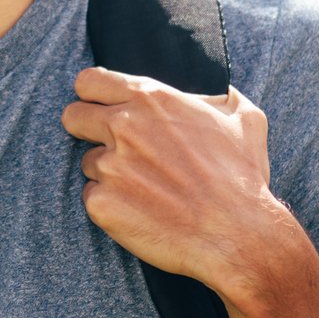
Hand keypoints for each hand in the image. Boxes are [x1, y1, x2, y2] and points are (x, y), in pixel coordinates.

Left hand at [62, 67, 295, 292]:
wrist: (238, 235)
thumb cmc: (242, 178)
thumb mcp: (246, 119)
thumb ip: (221, 95)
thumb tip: (216, 87)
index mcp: (150, 99)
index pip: (89, 82)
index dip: (94, 96)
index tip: (101, 108)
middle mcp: (123, 127)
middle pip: (72, 116)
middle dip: (86, 129)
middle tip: (111, 147)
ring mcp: (109, 166)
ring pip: (88, 162)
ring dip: (108, 173)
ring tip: (144, 189)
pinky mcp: (101, 204)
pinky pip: (93, 198)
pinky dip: (111, 205)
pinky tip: (141, 212)